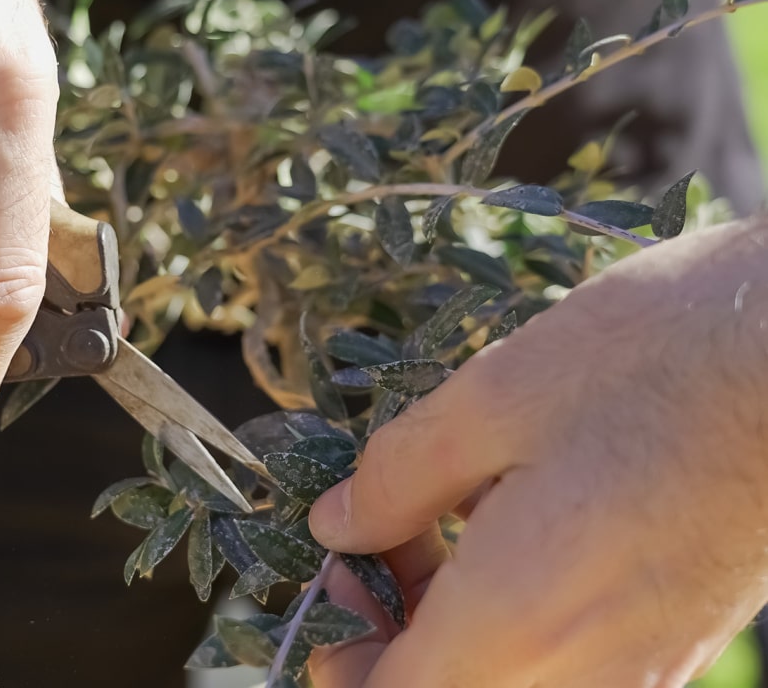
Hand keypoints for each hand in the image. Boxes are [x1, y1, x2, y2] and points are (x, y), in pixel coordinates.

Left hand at [308, 216, 767, 685]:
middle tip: (380, 528)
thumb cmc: (659, 361)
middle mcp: (586, 670)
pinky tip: (521, 516)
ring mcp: (647, 663)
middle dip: (392, 629)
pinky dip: (516, 612)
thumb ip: (396, 477)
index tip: (339, 570)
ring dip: (453, 618)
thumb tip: (335, 526)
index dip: (343, 656)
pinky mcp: (682, 635)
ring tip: (450, 510)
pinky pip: (571, 658)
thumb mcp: (494, 396)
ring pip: (510, 679)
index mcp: (520, 620)